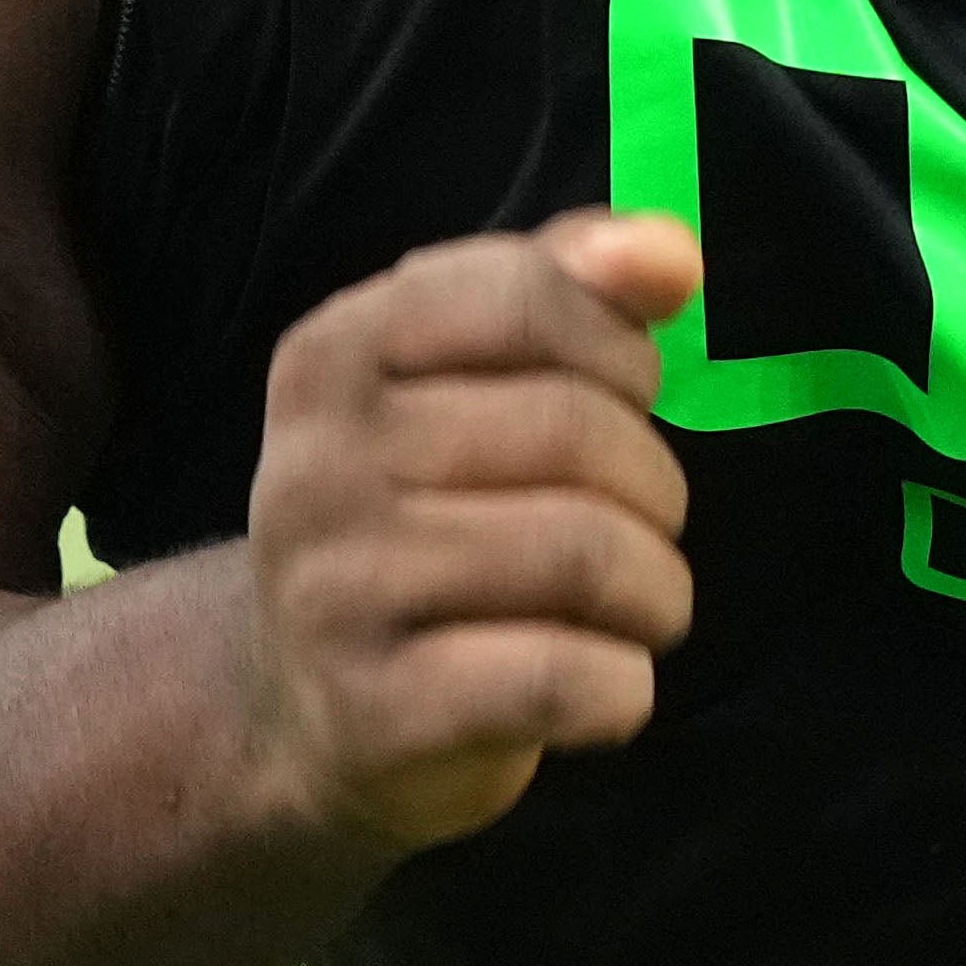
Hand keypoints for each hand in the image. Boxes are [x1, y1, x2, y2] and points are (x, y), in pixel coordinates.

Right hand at [233, 209, 702, 855]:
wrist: (293, 707)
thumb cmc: (418, 518)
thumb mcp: (465, 383)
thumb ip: (569, 289)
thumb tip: (671, 253)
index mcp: (332, 355)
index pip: (524, 296)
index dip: (621, 347)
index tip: (632, 394)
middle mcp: (316, 464)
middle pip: (571, 430)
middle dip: (655, 485)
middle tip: (645, 526)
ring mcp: (336, 593)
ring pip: (583, 555)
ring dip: (656, 591)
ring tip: (638, 607)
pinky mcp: (377, 713)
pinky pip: (565, 680)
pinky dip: (624, 688)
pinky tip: (604, 685)